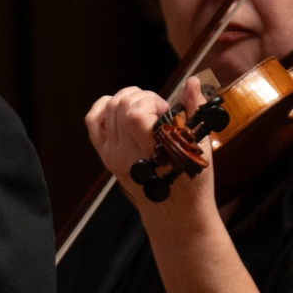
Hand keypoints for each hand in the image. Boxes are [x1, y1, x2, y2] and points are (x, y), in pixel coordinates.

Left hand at [85, 84, 218, 230]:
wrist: (172, 211)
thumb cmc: (191, 179)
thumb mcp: (199, 144)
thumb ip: (194, 109)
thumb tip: (192, 80)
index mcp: (152, 153)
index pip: (134, 115)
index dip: (150, 102)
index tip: (166, 110)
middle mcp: (126, 154)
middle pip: (121, 105)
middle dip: (144, 97)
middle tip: (160, 111)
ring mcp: (111, 154)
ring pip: (109, 107)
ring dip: (130, 99)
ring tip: (148, 112)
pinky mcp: (105, 154)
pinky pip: (93, 121)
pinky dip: (105, 106)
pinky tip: (123, 109)